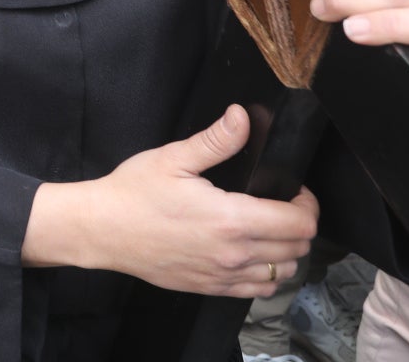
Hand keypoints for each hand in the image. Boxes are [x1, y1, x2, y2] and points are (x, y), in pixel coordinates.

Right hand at [26, 105, 316, 297]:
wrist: (101, 230)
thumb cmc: (133, 192)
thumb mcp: (173, 158)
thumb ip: (216, 140)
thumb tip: (243, 117)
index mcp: (231, 219)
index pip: (299, 224)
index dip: (307, 205)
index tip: (295, 191)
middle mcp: (234, 253)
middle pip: (297, 249)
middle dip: (299, 225)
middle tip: (283, 205)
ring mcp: (223, 275)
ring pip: (283, 273)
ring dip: (286, 252)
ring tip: (271, 230)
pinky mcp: (210, 288)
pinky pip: (258, 290)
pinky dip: (267, 275)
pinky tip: (253, 256)